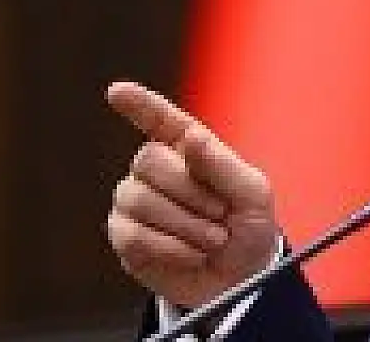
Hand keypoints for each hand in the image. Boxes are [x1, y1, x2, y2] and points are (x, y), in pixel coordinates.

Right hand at [106, 81, 279, 307]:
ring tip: (213, 239)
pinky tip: (191, 253)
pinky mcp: (124, 234)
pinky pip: (132, 235)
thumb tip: (192, 137)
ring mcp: (135, 199)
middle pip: (148, 160)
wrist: (240, 277)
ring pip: (139, 199)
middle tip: (222, 214)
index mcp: (190, 148)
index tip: (117, 91)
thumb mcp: (253, 194)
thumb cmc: (249, 227)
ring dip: (186, 225)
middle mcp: (157, 168)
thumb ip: (223, 165)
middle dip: (191, 192)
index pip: (159, 118)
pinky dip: (170, 248)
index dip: (138, 104)